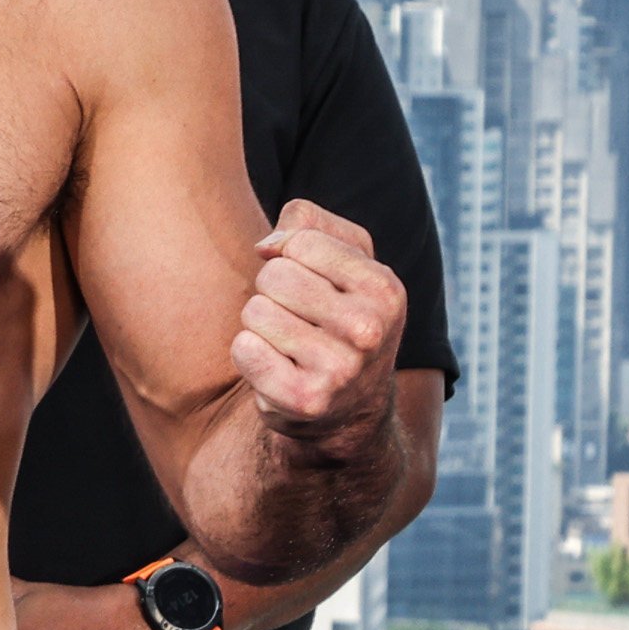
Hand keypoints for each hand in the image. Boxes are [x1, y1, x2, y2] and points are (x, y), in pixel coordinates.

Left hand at [235, 200, 403, 434]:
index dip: (290, 258)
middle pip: (273, 277)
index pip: (300, 243)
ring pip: (255, 312)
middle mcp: (369, 330)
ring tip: (289, 344)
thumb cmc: (337, 312)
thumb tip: (268, 247)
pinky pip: (244, 349)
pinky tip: (278, 368)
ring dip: (260, 325)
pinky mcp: (306, 399)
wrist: (349, 407)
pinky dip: (249, 355)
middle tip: (297, 318)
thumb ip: (307, 221)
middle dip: (272, 292)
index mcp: (384, 289)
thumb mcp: (343, 257)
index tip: (311, 282)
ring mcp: (341, 369)